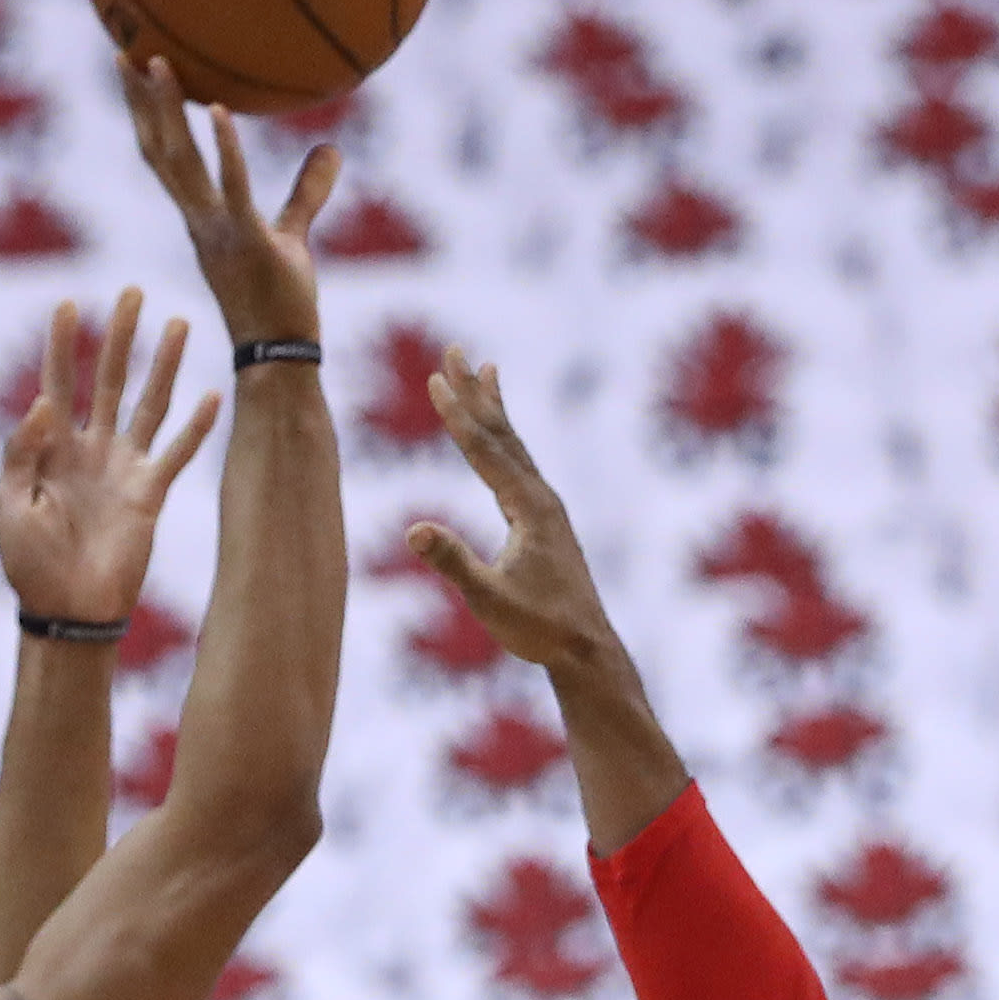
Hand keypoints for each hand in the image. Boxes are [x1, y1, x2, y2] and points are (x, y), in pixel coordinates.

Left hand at [0, 290, 215, 628]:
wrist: (67, 609)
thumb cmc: (28, 562)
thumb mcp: (7, 503)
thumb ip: (20, 452)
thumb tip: (42, 402)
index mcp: (51, 448)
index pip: (57, 383)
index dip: (61, 344)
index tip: (67, 303)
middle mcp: (91, 449)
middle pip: (108, 379)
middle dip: (120, 336)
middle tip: (132, 293)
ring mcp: (124, 468)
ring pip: (148, 404)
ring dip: (164, 365)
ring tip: (178, 323)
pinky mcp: (150, 493)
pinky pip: (178, 452)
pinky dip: (196, 426)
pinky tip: (212, 394)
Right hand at [122, 53, 339, 346]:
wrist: (280, 357)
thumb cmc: (283, 303)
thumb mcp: (293, 238)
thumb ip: (308, 193)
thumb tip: (332, 149)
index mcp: (201, 217)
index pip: (163, 156)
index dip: (145, 115)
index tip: (132, 71)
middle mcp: (198, 219)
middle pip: (157, 149)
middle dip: (138, 101)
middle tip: (123, 47)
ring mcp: (217, 230)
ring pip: (180, 162)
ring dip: (166, 111)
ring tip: (156, 61)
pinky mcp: (246, 240)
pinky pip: (231, 187)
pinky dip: (223, 148)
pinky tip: (216, 108)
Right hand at [403, 349, 630, 684]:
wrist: (585, 648)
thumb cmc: (538, 628)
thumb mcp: (489, 599)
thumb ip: (454, 563)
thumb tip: (414, 531)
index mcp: (528, 508)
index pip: (484, 452)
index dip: (457, 414)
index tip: (436, 378)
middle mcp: (540, 498)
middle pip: (500, 434)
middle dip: (473, 392)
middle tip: (454, 351)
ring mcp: (545, 508)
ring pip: (512, 446)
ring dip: (493, 408)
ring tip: (484, 370)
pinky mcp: (543, 521)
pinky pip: (518, 466)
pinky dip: (504, 440)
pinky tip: (498, 437)